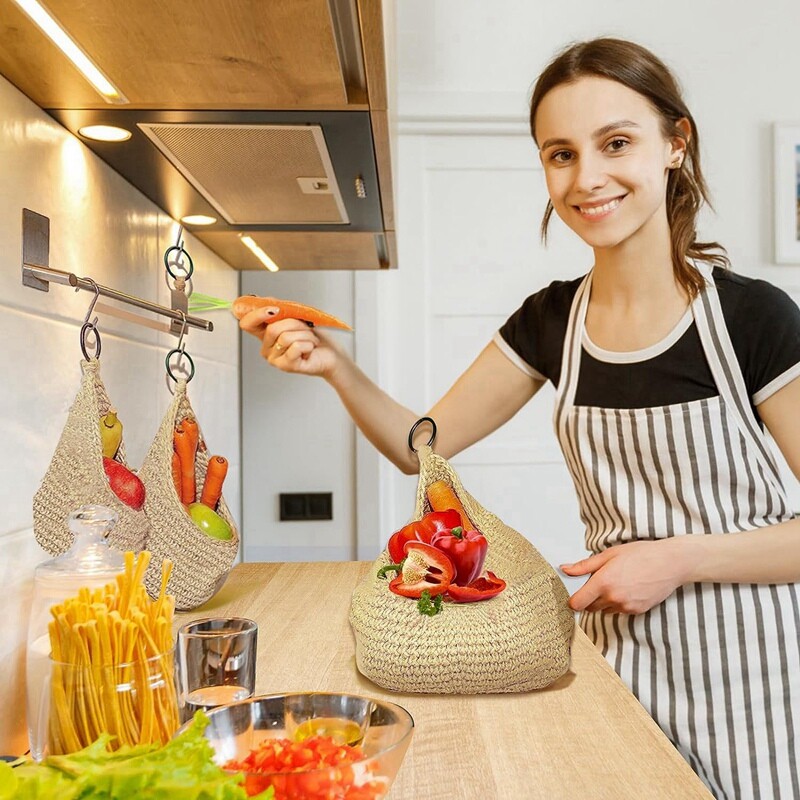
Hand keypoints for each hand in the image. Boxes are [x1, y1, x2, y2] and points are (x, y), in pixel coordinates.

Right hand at [238, 309, 343, 378]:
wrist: (332, 354)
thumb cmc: (316, 337)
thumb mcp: (297, 318)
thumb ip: (280, 310)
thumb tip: (267, 301)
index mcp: (266, 335)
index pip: (247, 324)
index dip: (256, 314)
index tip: (274, 309)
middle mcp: (267, 348)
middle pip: (272, 328)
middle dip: (295, 324)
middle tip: (307, 329)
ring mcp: (275, 359)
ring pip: (285, 337)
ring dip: (305, 335)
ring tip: (311, 340)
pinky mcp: (287, 366)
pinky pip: (295, 347)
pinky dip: (308, 344)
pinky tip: (311, 349)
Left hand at [560, 538, 689, 614]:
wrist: (670, 563)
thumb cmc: (641, 554)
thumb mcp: (609, 554)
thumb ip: (584, 565)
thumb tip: (565, 569)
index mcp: (603, 582)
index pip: (577, 603)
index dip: (572, 600)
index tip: (574, 594)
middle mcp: (613, 598)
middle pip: (590, 607)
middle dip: (589, 597)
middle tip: (599, 581)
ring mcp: (626, 606)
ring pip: (605, 610)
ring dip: (604, 600)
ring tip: (617, 582)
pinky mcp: (636, 611)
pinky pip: (619, 611)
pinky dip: (618, 602)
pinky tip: (628, 588)